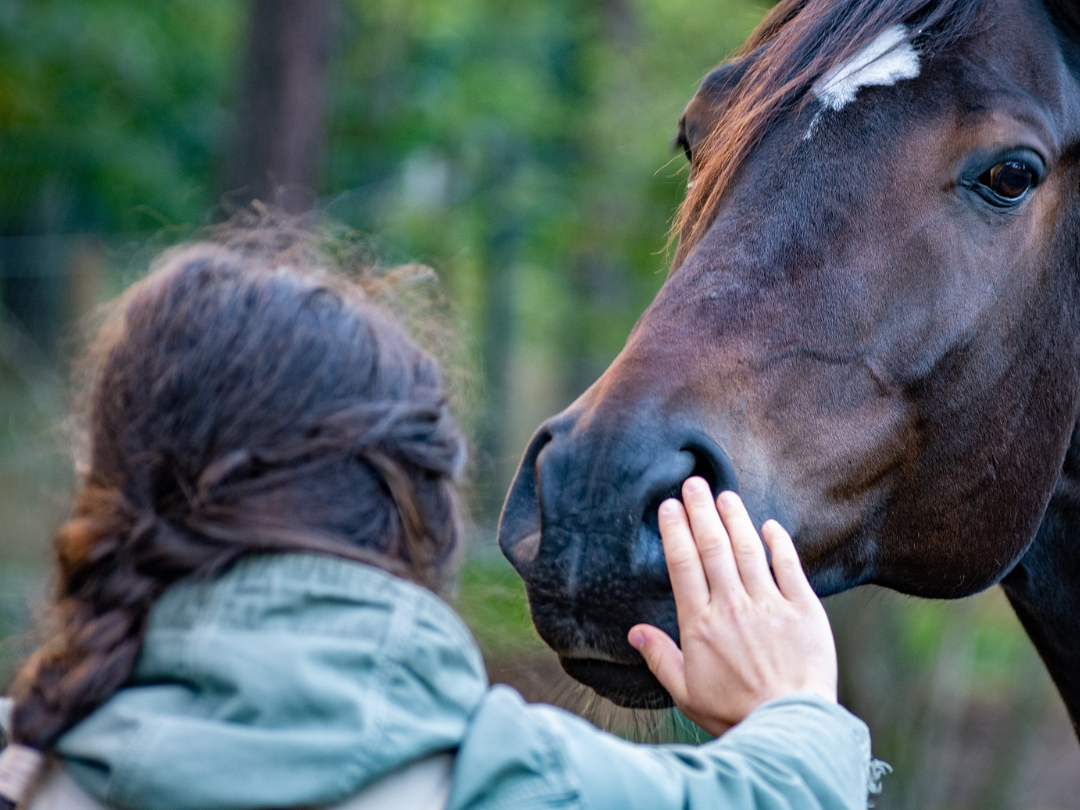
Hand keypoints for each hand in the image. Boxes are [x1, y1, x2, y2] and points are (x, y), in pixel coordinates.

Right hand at [627, 478, 836, 736]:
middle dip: (700, 511)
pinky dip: (779, 544)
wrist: (789, 728)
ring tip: (725, 495)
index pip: (683, 565)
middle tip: (693, 484)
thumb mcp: (686, 692)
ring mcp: (769, 606)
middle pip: (712, 548)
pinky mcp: (804, 611)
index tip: (669, 507)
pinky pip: (789, 568)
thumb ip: (660, 657)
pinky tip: (769, 526)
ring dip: (735, 519)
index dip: (675, 531)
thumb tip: (634, 631)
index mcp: (700, 625)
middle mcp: (732, 607)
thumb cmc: (733, 714)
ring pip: (748, 550)